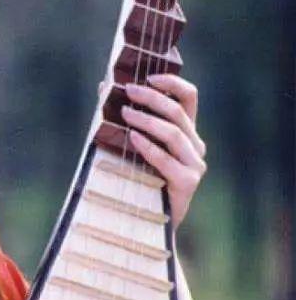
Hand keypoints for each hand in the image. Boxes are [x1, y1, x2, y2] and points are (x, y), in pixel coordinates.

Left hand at [118, 74, 206, 229]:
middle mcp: (194, 146)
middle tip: (127, 91)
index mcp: (186, 133)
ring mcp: (194, 165)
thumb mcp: (133, 145)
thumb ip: (125, 118)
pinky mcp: (188, 183)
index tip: (149, 75)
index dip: (172, 82)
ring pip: (173, 132)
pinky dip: (148, 146)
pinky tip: (132, 137)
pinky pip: (166, 159)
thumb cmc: (138, 179)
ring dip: (146, 119)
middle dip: (151, 97)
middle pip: (178, 111)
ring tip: (124, 113)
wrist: (148, 224)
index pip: (189, 98)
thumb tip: (104, 86)